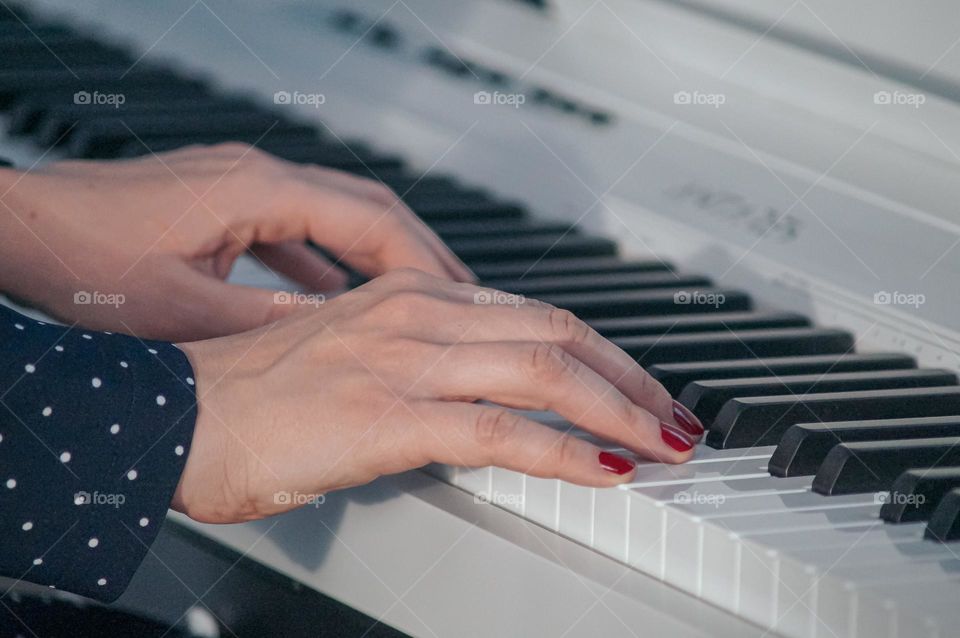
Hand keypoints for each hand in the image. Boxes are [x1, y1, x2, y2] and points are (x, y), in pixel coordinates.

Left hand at [0, 143, 472, 340]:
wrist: (24, 228)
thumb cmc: (86, 260)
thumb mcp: (188, 310)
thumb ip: (270, 322)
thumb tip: (337, 338)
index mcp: (257, 192)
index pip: (368, 220)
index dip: (422, 261)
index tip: (461, 295)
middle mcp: (258, 177)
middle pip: (366, 208)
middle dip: (418, 252)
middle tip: (462, 294)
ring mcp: (242, 187)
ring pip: (336, 216)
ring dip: (377, 256)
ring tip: (417, 297)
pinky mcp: (225, 204)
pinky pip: (298, 228)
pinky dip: (329, 261)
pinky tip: (339, 295)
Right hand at [173, 269, 702, 523]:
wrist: (170, 416)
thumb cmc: (247, 397)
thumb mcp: (346, 359)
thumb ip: (414, 367)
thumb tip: (469, 399)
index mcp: (407, 300)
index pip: (531, 312)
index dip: (598, 349)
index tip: (632, 384)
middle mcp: (414, 315)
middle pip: (557, 331)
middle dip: (629, 376)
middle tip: (671, 414)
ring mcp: (403, 360)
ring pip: (543, 369)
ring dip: (619, 409)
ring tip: (662, 444)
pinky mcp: (386, 415)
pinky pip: (499, 428)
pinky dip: (564, 450)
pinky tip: (603, 470)